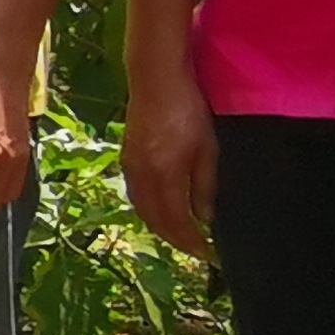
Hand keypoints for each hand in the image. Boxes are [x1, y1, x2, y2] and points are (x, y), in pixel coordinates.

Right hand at [121, 69, 218, 258]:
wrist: (155, 80)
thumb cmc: (188, 110)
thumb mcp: (207, 149)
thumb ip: (205, 186)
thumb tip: (205, 218)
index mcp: (164, 175)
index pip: (176, 221)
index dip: (191, 242)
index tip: (207, 254)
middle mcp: (142, 177)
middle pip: (156, 221)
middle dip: (176, 239)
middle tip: (196, 250)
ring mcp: (130, 168)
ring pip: (143, 210)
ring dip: (161, 227)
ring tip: (181, 234)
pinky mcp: (126, 159)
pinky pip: (136, 196)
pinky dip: (150, 211)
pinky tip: (162, 210)